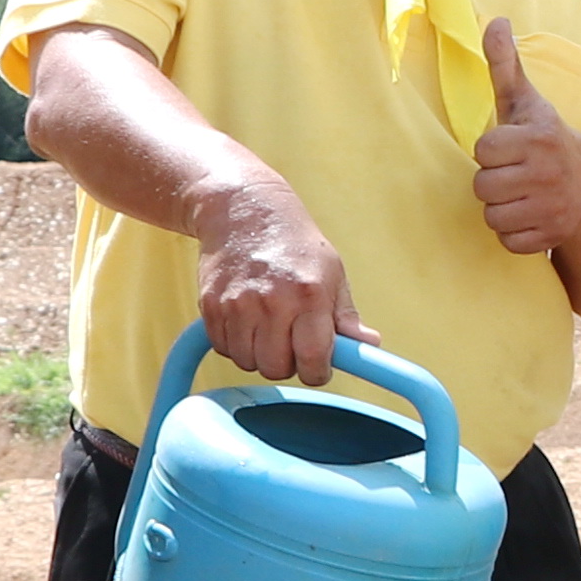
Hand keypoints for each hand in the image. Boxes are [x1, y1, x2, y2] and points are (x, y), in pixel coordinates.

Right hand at [196, 170, 354, 385]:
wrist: (243, 209)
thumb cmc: (293, 243)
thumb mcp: (332, 273)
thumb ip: (346, 316)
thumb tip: (369, 344)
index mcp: (309, 294)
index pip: (313, 360)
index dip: (318, 371)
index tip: (318, 365)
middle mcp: (272, 301)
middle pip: (276, 368)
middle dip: (287, 363)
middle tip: (291, 342)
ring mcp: (237, 304)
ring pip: (247, 362)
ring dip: (259, 354)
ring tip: (268, 328)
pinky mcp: (210, 305)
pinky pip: (223, 348)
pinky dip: (235, 343)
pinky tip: (247, 320)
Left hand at [471, 16, 580, 259]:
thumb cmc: (546, 141)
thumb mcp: (527, 102)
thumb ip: (505, 65)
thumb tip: (495, 21)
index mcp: (538, 138)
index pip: (483, 150)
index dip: (491, 150)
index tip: (511, 148)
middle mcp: (547, 173)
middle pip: (482, 186)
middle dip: (493, 181)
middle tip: (516, 174)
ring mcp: (552, 207)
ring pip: (492, 216)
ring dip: (501, 208)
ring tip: (521, 194)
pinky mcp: (552, 236)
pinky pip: (508, 241)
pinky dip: (514, 232)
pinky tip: (530, 215)